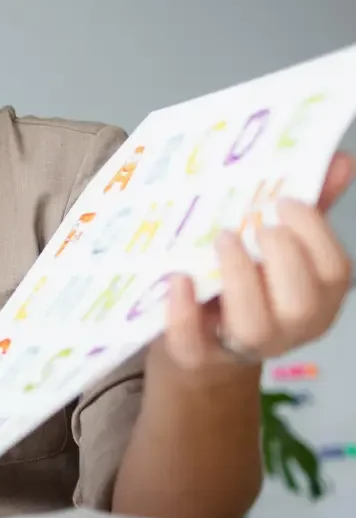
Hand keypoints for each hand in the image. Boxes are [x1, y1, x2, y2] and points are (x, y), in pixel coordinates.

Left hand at [151, 152, 353, 380]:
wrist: (199, 341)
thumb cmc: (245, 282)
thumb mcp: (276, 246)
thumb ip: (308, 207)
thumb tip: (340, 160)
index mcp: (315, 296)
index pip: (334, 272)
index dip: (314, 235)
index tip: (283, 202)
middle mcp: (288, 327)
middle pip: (301, 303)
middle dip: (282, 257)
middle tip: (255, 225)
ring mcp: (243, 346)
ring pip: (254, 327)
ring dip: (239, 278)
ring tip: (222, 240)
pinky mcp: (197, 356)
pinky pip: (192, 346)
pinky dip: (183, 313)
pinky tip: (178, 278)